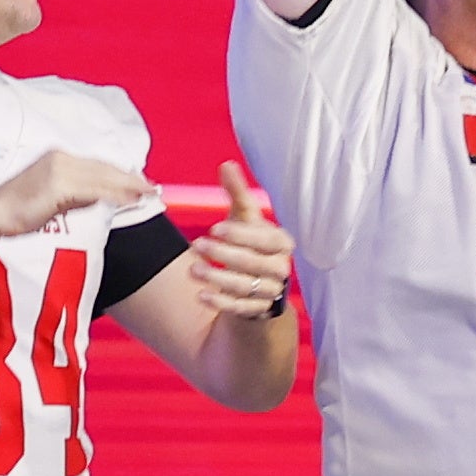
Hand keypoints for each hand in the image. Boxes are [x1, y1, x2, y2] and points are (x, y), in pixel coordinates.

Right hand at [0, 146, 149, 234]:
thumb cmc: (15, 210)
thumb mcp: (51, 198)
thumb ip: (75, 195)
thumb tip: (100, 197)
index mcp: (57, 158)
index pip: (97, 165)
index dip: (121, 174)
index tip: (139, 182)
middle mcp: (60, 158)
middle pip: (104, 168)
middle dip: (130, 178)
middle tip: (152, 188)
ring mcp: (59, 169)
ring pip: (102, 178)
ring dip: (128, 186)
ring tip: (147, 193)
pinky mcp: (58, 185)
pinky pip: (93, 191)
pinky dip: (114, 196)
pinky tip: (128, 200)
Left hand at [172, 164, 292, 315]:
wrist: (259, 280)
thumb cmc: (251, 242)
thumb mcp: (244, 217)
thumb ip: (238, 193)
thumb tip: (226, 164)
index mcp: (281, 244)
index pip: (265, 240)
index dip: (241, 235)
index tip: (214, 228)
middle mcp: (280, 268)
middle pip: (255, 264)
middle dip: (225, 255)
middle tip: (197, 245)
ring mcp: (270, 291)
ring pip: (246, 287)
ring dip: (218, 279)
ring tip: (194, 269)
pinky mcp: (258, 310)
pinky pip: (241, 308)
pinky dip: (221, 303)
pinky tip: (201, 295)